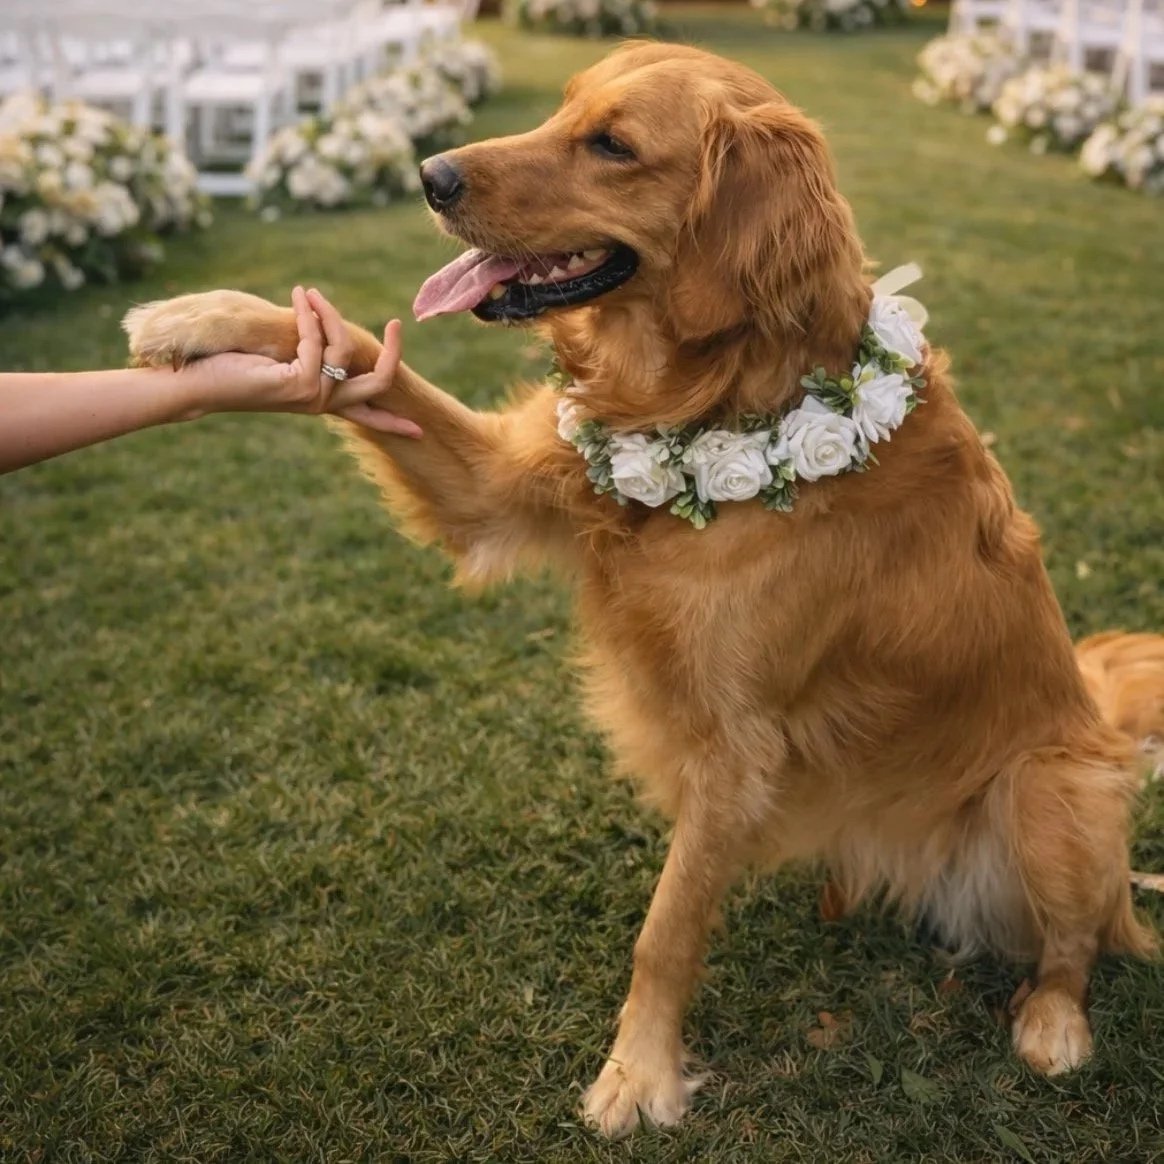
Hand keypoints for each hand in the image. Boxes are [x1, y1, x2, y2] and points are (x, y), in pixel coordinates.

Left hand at [174, 286, 420, 436]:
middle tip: (397, 324)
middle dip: (393, 352)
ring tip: (309, 294)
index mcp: (319, 400)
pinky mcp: (299, 385)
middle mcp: (321, 403)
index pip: (365, 417)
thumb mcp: (278, 355)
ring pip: (345, 351)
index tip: (418, 432)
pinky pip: (317, 342)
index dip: (393, 423)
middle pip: (379, 384)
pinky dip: (308, 316)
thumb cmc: (229, 365)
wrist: (196, 381)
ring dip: (329, 315)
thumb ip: (305, 346)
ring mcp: (313, 397)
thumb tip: (320, 318)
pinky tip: (296, 300)